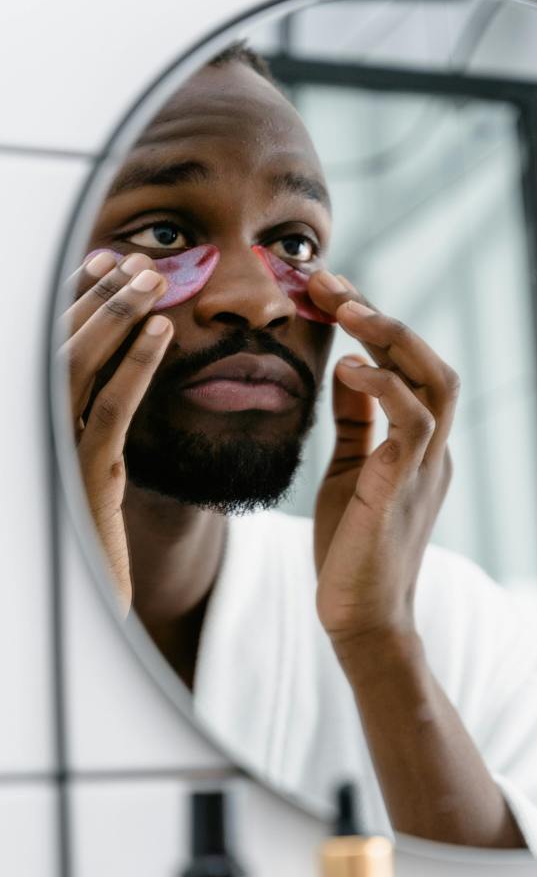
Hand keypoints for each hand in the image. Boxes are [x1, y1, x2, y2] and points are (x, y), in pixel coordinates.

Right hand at [57, 251, 172, 615]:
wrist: (77, 619)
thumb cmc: (87, 550)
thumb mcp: (89, 481)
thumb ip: (95, 430)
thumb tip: (118, 381)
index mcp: (36, 431)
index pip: (54, 352)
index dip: (77, 304)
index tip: (106, 265)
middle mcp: (33, 435)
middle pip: (60, 348)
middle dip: (96, 298)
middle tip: (133, 258)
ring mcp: (52, 456)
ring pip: (79, 368)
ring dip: (115, 317)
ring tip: (150, 278)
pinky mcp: (84, 482)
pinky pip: (110, 412)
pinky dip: (136, 366)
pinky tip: (162, 333)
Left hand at [307, 271, 459, 672]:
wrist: (361, 617)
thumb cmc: (353, 547)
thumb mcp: (351, 470)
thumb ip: (356, 420)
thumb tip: (345, 365)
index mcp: (420, 445)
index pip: (409, 367)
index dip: (374, 323)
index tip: (330, 289)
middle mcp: (433, 450)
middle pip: (431, 362)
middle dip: (383, 317)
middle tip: (331, 283)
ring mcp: (426, 467)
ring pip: (436, 382)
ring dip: (391, 338)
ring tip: (346, 307)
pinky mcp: (406, 485)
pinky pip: (412, 422)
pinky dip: (385, 386)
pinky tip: (348, 365)